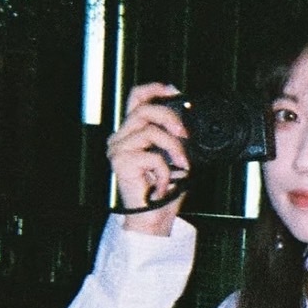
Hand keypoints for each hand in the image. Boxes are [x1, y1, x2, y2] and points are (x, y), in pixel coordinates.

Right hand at [107, 83, 190, 234]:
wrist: (154, 219)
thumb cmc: (165, 190)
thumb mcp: (175, 157)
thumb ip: (175, 138)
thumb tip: (190, 122)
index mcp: (131, 132)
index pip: (136, 98)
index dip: (154, 88)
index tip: (175, 91)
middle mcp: (120, 138)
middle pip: (144, 109)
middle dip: (170, 117)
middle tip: (185, 135)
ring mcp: (118, 150)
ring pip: (150, 131)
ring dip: (173, 148)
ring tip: (183, 165)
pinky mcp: (120, 163)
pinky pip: (152, 156)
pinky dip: (166, 171)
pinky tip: (165, 184)